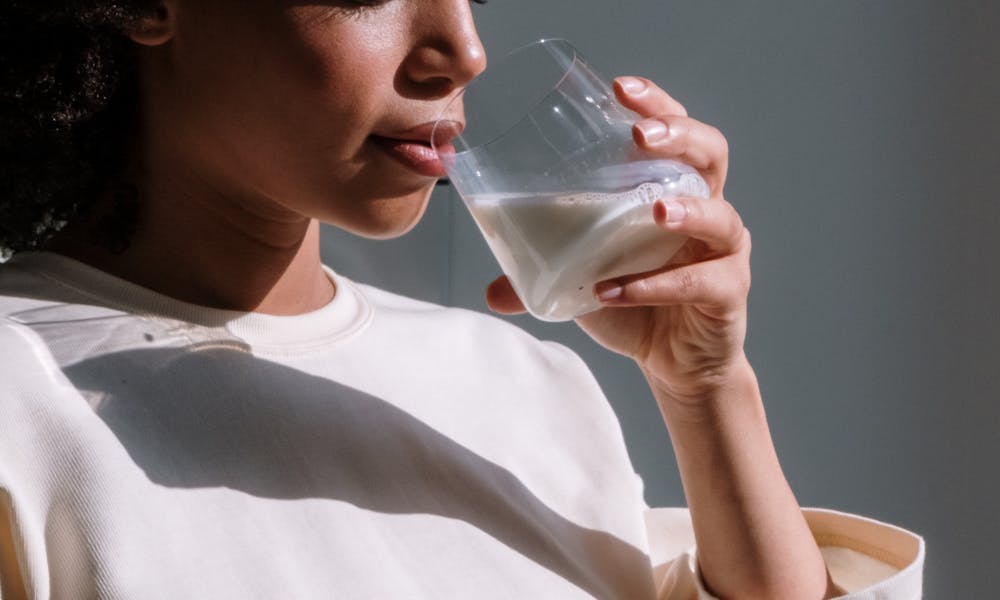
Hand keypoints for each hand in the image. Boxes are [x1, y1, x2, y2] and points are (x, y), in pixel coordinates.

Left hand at [486, 76, 750, 403]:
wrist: (673, 362)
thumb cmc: (635, 302)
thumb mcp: (582, 279)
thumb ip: (538, 277)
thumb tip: (490, 288)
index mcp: (672, 189)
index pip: (675, 131)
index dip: (655, 104)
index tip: (620, 88)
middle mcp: (706, 209)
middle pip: (710, 154)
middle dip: (679, 136)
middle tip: (642, 136)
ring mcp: (722, 250)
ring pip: (719, 215)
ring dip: (687, 210)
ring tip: (655, 210)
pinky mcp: (727, 291)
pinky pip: (698, 282)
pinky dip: (655, 287)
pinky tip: (618, 291)